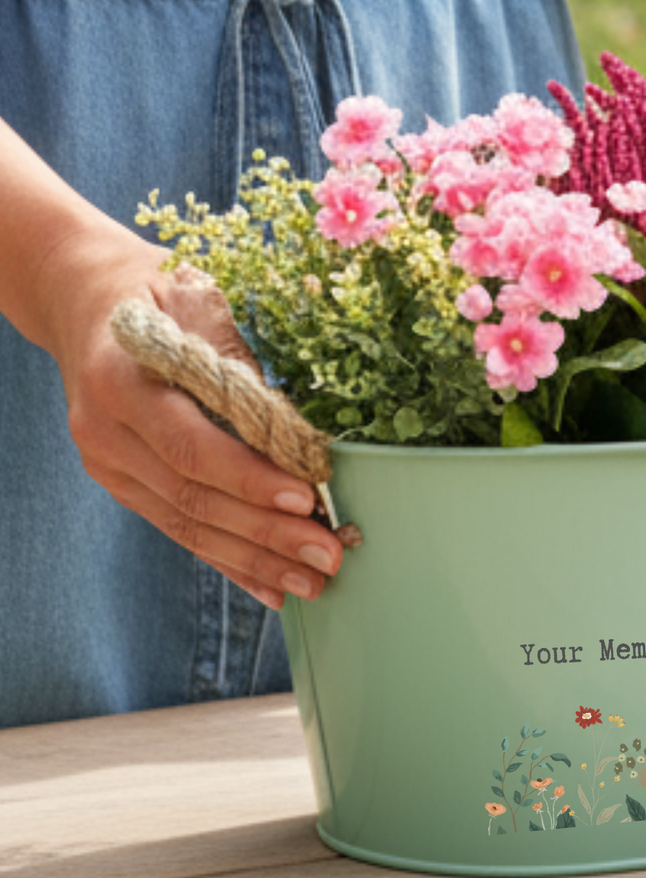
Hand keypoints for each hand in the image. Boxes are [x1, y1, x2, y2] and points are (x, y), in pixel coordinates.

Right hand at [42, 231, 343, 609]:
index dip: (250, 477)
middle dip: (267, 533)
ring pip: (188, 524)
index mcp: (121, 380)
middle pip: (195, 497)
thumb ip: (236, 360)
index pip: (192, 445)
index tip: (308, 496)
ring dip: (256, 558)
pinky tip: (270, 586)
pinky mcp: (123, 482)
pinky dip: (228, 560)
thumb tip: (293, 425)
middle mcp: (107, 432)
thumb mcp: (196, 299)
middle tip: (329, 556)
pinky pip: (180, 528)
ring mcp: (110, 464)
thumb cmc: (156, 291)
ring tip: (314, 582)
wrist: (82, 297)